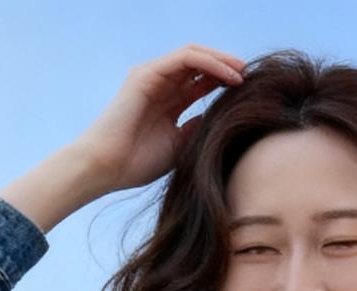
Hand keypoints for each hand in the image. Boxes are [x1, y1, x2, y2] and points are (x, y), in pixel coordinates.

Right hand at [74, 43, 248, 193]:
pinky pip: (185, 59)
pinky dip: (209, 64)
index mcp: (168, 101)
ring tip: (243, 72)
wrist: (106, 168)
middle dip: (227, 67)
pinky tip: (228, 75)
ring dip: (221, 61)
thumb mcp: (179, 146)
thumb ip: (197, 129)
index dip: (225, 83)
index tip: (249, 93)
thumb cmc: (137, 164)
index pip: (201, 82)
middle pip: (200, 65)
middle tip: (250, 77)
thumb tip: (219, 120)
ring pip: (195, 56)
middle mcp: (161, 84)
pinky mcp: (147, 74)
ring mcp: (153, 76)